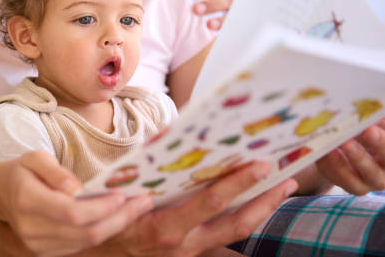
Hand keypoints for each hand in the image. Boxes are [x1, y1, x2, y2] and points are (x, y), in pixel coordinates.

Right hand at [0, 150, 153, 255]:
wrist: (2, 194)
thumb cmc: (23, 171)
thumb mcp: (35, 158)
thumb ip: (54, 171)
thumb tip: (76, 187)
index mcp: (28, 200)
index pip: (72, 212)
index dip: (101, 207)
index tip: (123, 195)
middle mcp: (31, 229)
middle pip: (84, 232)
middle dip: (119, 219)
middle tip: (144, 202)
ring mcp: (37, 245)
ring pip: (85, 242)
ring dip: (115, 226)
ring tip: (137, 208)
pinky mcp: (45, 252)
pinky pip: (80, 246)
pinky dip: (103, 232)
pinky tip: (118, 217)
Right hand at [83, 161, 297, 256]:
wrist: (97, 253)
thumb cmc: (108, 217)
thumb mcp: (123, 193)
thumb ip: (148, 169)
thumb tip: (174, 138)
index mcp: (165, 226)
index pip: (210, 203)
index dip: (238, 184)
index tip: (261, 165)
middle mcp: (183, 244)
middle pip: (235, 223)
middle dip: (264, 200)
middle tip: (287, 177)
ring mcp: (189, 253)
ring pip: (234, 233)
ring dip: (261, 210)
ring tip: (282, 188)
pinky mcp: (191, 256)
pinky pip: (223, 238)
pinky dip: (242, 218)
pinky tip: (255, 202)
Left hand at [180, 0, 234, 30]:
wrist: (189, 30)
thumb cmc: (190, 1)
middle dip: (211, 3)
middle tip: (195, 10)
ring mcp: (231, 14)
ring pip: (232, 12)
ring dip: (219, 16)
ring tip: (206, 23)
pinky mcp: (230, 28)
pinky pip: (233, 27)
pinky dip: (224, 27)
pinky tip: (213, 31)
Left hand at [316, 103, 384, 194]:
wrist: (341, 150)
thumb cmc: (362, 126)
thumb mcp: (373, 115)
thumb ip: (381, 105)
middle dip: (381, 143)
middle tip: (368, 129)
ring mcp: (377, 178)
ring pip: (374, 174)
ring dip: (358, 157)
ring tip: (344, 142)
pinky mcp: (357, 187)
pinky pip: (348, 181)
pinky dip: (338, 167)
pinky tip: (328, 153)